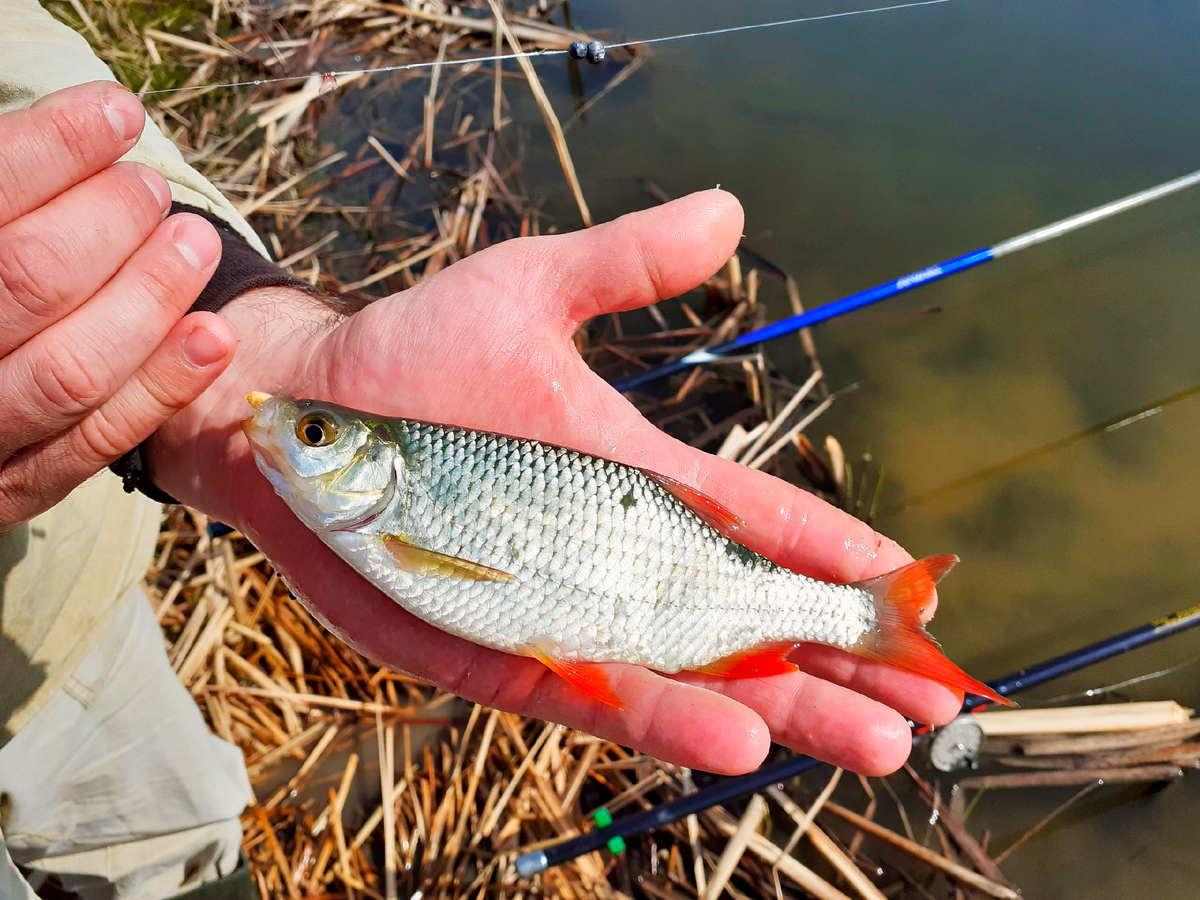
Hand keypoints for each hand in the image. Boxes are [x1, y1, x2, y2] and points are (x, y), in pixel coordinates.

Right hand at [0, 81, 235, 528]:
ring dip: (151, 296)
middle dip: (110, 219)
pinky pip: (96, 441)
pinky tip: (213, 335)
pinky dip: (162, 386)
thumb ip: (6, 197)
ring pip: (73, 367)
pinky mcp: (13, 490)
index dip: (55, 148)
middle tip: (151, 189)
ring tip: (196, 241)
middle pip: (32, 277)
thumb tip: (84, 128)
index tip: (118, 112)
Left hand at [153, 191, 962, 774]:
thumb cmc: (413, 354)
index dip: (842, 554)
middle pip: (751, 618)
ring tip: (874, 740)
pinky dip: (667, 720)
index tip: (916, 587)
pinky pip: (598, 696)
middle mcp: (617, 555)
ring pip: (694, 676)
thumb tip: (729, 210)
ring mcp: (566, 612)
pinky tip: (737, 741)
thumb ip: (626, 263)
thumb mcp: (528, 289)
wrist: (304, 422)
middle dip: (841, 659)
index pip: (765, 521)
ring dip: (786, 708)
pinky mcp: (505, 655)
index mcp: (641, 476)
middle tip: (927, 699)